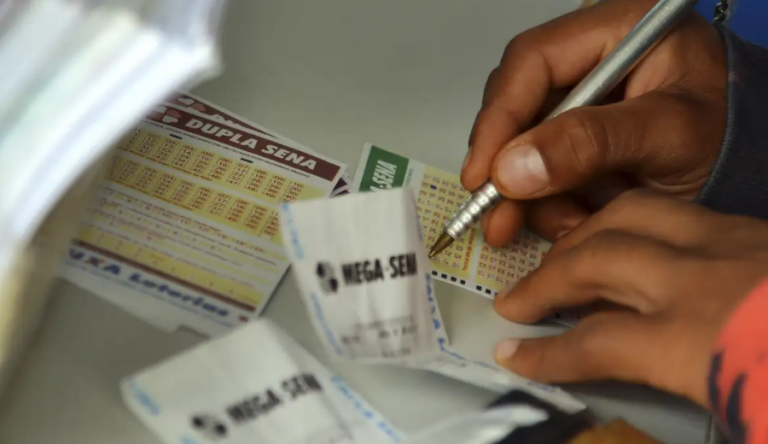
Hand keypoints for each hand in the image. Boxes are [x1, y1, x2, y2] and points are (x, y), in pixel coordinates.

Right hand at [461, 0, 726, 246]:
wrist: (752, 166)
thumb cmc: (732, 134)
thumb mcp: (669, 134)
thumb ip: (593, 143)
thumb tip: (512, 168)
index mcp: (614, 30)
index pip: (532, 62)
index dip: (499, 118)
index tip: (484, 173)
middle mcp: (587, 63)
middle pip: (517, 107)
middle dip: (506, 169)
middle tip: (497, 217)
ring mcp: (578, 105)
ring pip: (520, 147)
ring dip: (531, 196)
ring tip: (564, 226)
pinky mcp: (575, 141)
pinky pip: (538, 172)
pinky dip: (547, 204)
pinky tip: (572, 222)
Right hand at [492, 191, 767, 406]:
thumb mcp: (747, 409)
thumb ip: (675, 378)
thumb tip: (626, 372)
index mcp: (701, 337)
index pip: (596, 343)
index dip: (545, 354)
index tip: (516, 357)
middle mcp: (709, 279)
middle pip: (597, 262)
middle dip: (546, 280)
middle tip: (519, 301)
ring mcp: (737, 245)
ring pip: (634, 214)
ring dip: (584, 233)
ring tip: (563, 257)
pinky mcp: (760, 231)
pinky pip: (681, 212)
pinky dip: (639, 222)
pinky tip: (634, 241)